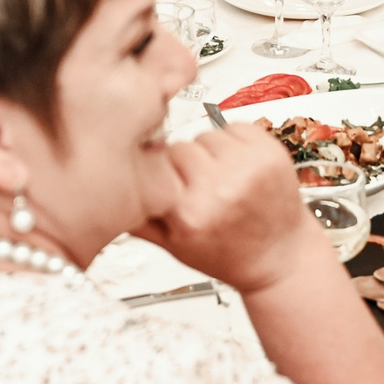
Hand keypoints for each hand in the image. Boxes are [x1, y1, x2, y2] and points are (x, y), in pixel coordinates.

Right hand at [136, 125, 332, 295]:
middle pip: (180, 146)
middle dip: (185, 163)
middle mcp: (221, 188)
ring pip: (206, 134)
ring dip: (210, 152)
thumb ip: (135, 216)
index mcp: (191, 212)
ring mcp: (250, 167)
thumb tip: (103, 190)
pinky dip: (234, 143)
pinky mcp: (270, 152)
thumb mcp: (172, 246)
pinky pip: (234, 126)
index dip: (159, 172)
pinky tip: (239, 169)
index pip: (156, 164)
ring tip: (222, 180)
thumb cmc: (229, 254)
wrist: (280, 257)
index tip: (167, 183)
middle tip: (199, 188)